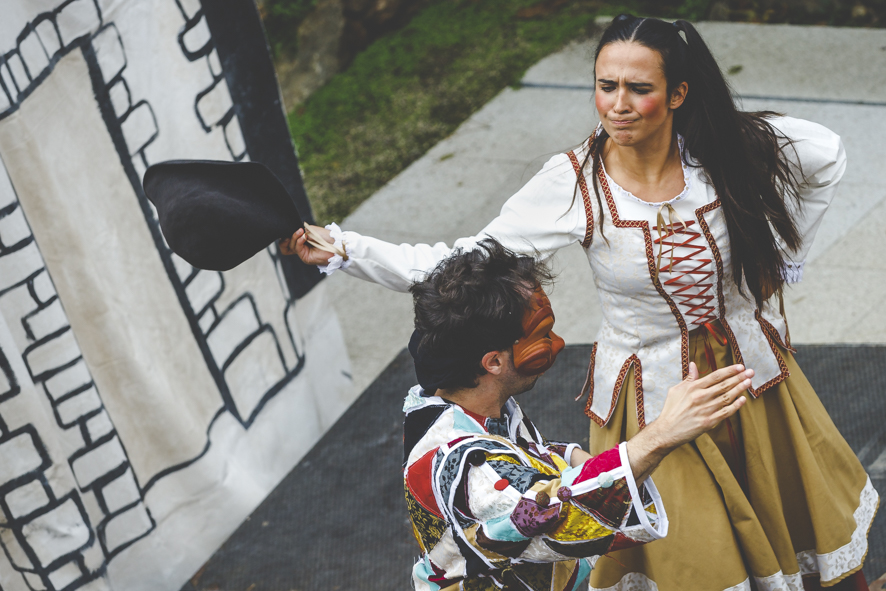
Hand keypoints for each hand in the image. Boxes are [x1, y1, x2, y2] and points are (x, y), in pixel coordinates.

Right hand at [279, 225, 333, 264]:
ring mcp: (302, 253)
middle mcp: (300, 247)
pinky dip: (299, 241)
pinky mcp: (305, 257)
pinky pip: (297, 249)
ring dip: (294, 237)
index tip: (287, 228)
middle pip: (285, 245)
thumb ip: (301, 231)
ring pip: (290, 246)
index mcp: (301, 240)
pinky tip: (304, 236)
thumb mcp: (311, 230)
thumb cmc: (326, 236)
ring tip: (301, 232)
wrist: (336, 243)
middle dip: (285, 237)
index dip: (284, 235)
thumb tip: (292, 231)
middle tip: (293, 231)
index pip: (287, 240)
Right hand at [625, 362, 751, 482]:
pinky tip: (743, 399)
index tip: (740, 366)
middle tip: (751, 372)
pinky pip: (726, 412)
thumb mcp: (676, 390)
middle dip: (739, 377)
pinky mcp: (709, 422)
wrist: (666, 431)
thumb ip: (688, 378)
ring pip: (727, 397)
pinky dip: (736, 406)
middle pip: (724, 385)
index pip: (715, 376)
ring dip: (740, 389)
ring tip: (749, 382)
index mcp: (693, 388)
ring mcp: (706, 410)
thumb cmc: (670, 410)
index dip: (729, 370)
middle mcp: (701, 397)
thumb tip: (694, 365)